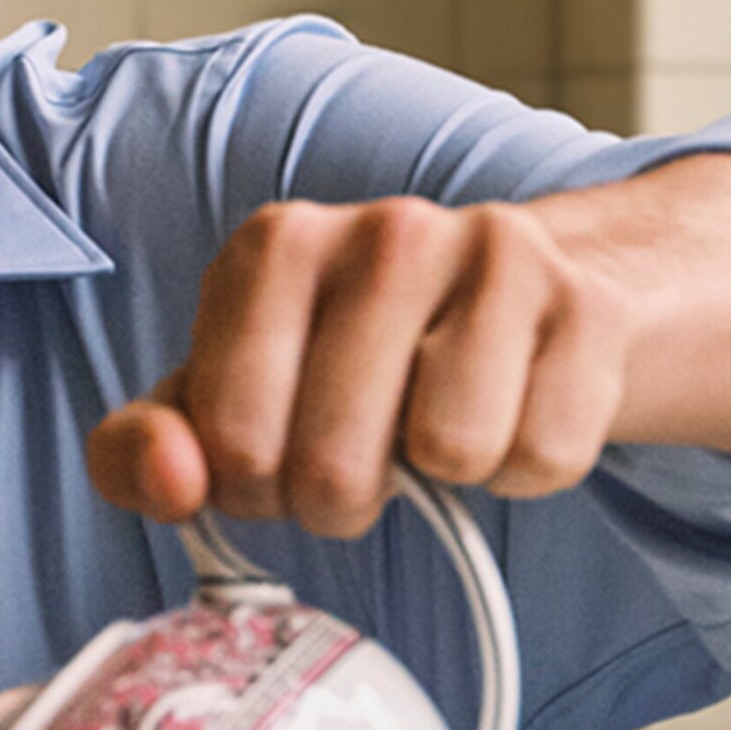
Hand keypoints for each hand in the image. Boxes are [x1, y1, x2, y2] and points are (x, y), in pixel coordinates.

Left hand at [85, 195, 634, 534]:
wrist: (522, 301)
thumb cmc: (344, 362)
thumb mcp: (219, 399)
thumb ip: (141, 452)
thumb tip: (170, 484)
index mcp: (274, 247)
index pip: (231, 442)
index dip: (252, 487)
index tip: (272, 460)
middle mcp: (384, 230)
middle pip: (336, 464)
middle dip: (340, 499)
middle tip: (358, 460)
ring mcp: (496, 256)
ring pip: (451, 453)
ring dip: (442, 481)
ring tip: (434, 424)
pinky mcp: (588, 304)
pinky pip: (541, 454)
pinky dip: (520, 467)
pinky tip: (507, 409)